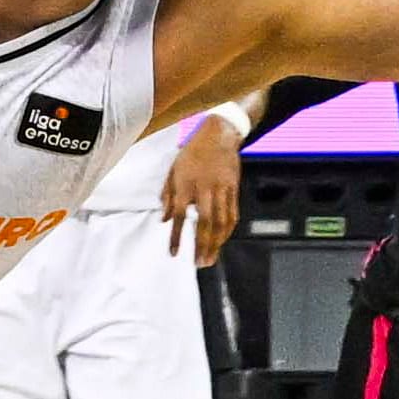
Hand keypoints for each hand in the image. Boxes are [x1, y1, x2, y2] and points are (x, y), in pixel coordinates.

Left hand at [161, 111, 241, 261]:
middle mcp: (204, 188)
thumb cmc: (192, 153)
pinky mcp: (234, 189)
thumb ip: (168, 196)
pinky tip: (222, 241)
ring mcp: (222, 189)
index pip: (180, 215)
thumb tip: (164, 220)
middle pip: (204, 222)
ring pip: (221, 221)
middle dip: (202, 245)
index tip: (174, 253)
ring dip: (216, 243)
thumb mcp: (173, 171)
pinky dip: (228, 231)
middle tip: (199, 264)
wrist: (219, 135)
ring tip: (211, 259)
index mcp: (186, 184)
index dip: (177, 236)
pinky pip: (232, 214)